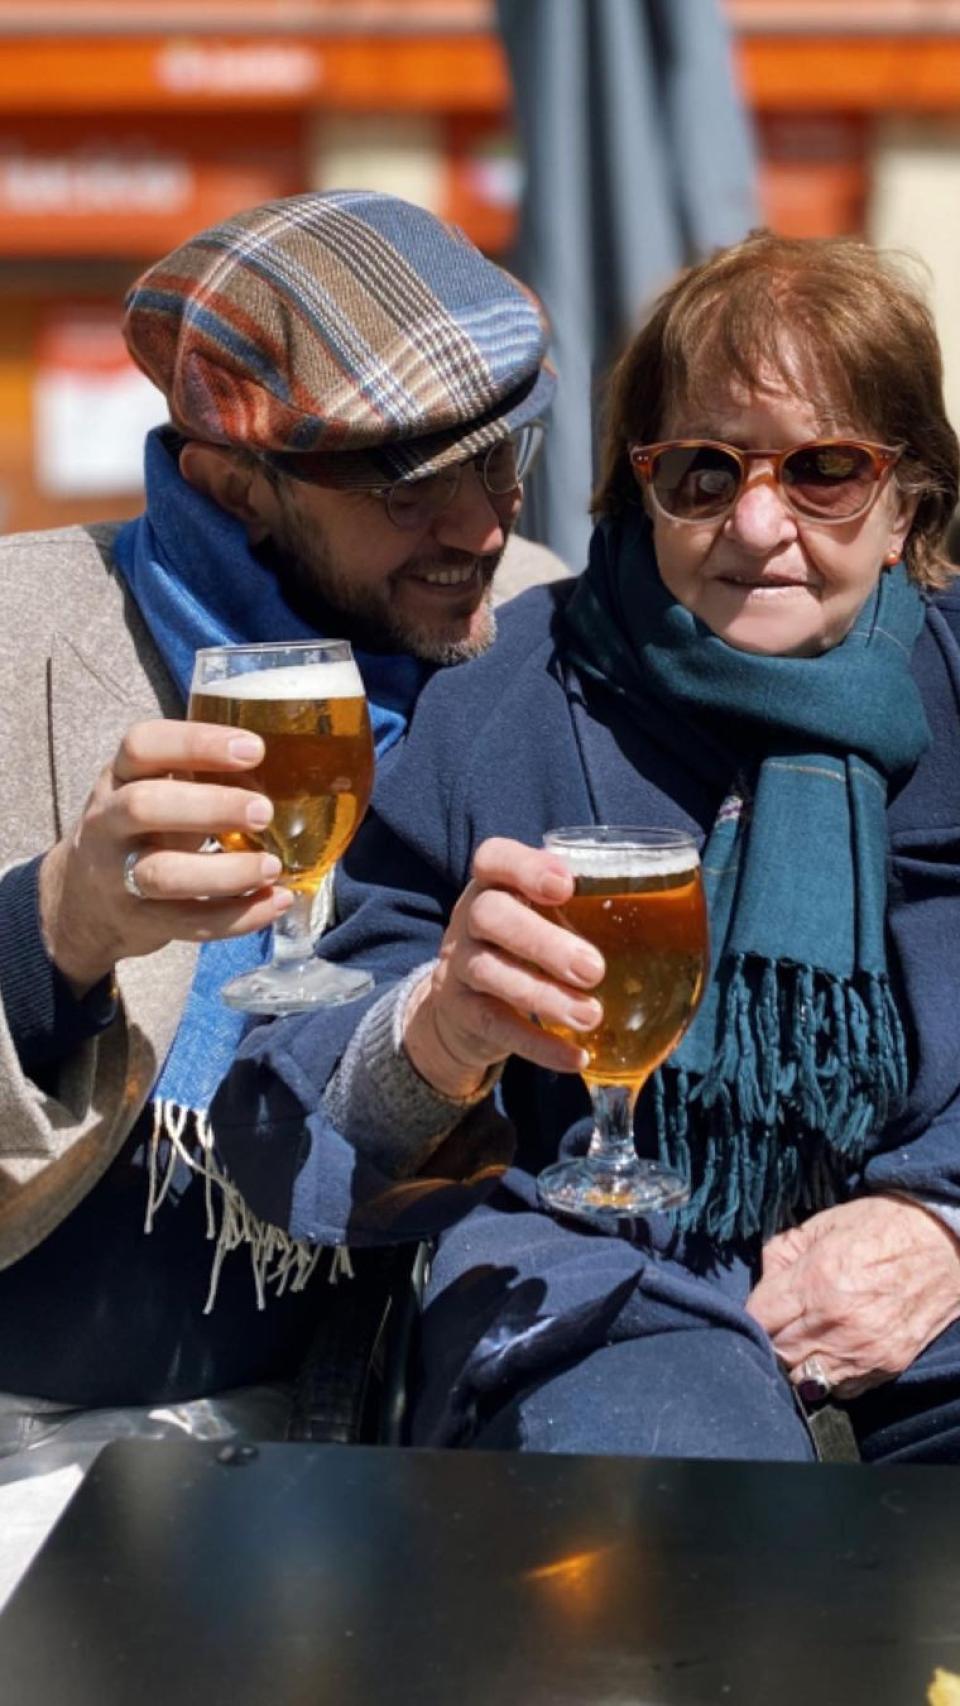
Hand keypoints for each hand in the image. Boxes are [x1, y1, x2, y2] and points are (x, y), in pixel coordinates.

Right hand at [39, 719, 293, 992]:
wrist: (85, 898)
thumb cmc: (145, 828)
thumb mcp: (157, 788)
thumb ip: (203, 773)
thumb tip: (294, 761)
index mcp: (120, 776)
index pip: (142, 745)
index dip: (196, 743)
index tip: (253, 749)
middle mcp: (109, 822)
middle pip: (145, 806)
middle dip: (210, 807)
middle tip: (264, 811)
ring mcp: (117, 875)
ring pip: (163, 874)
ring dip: (226, 872)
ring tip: (273, 866)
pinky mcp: (139, 921)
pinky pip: (188, 923)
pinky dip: (237, 917)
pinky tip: (276, 901)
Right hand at [403, 836, 604, 1098]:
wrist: (465, 1007)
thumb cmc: (528, 946)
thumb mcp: (545, 916)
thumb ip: (588, 903)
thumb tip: (682, 904)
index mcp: (495, 884)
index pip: (493, 858)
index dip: (526, 867)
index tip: (567, 885)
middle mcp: (469, 918)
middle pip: (489, 914)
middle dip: (542, 941)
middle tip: (593, 969)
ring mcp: (459, 965)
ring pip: (489, 971)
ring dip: (544, 996)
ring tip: (591, 1016)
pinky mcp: (461, 1014)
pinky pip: (495, 1027)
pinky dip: (538, 1044)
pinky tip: (576, 1057)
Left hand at [746, 1195, 959, 1398]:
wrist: (944, 1241)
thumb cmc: (880, 1225)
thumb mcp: (821, 1224)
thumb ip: (781, 1254)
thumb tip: (763, 1283)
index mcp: (815, 1281)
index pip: (757, 1320)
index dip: (753, 1315)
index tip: (762, 1308)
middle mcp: (837, 1322)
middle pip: (778, 1353)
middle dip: (772, 1339)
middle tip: (782, 1324)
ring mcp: (863, 1350)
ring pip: (805, 1379)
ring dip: (799, 1362)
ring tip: (806, 1340)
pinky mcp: (887, 1366)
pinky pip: (842, 1389)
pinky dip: (830, 1376)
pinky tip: (834, 1351)